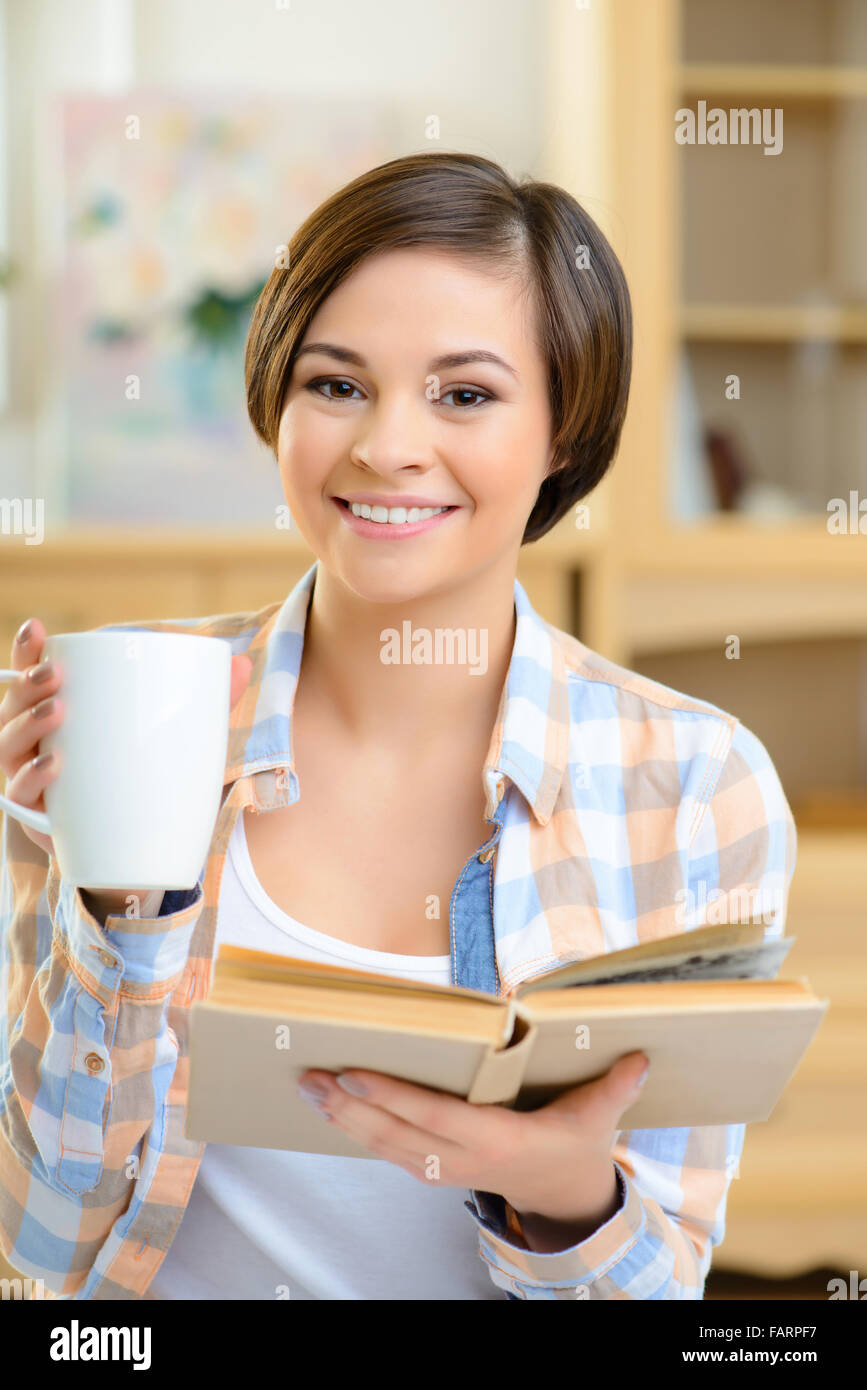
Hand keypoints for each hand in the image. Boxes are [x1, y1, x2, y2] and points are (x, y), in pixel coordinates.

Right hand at [0, 616, 252, 858]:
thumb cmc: (147, 778)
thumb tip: (243, 663)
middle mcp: (32, 744)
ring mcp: (29, 780)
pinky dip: (33, 777)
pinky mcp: (38, 818)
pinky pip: (20, 796)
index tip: (39, 627)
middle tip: (55, 675)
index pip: (32, 676)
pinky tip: (54, 765)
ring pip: (9, 746)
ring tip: (58, 712)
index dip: (26, 650)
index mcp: (60, 714)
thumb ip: (206, 702)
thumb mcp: (176, 737)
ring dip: (27, 725)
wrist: (135, 851)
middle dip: (27, 685)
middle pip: (13, 707)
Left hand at [298, 1049, 648, 1232]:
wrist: (565, 1197)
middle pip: (395, 1133)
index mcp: (496, 1139)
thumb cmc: (575, 1146)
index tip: (353, 1073)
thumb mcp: (598, 1119)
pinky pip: (389, 1151)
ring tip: (308, 1089)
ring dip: (343, 1118)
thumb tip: (638, 1055)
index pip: (432, 1116)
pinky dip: (358, 1131)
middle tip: (310, 1077)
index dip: (390, 1096)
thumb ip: (615, 1087)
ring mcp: (446, 1168)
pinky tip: (333, 1109)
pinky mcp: (436, 1168)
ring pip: (384, 1146)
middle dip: (349, 1106)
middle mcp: (462, 1158)